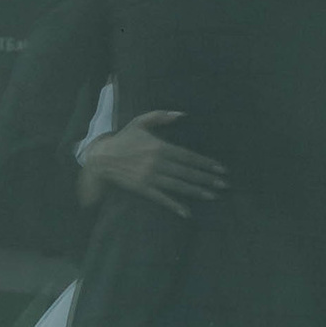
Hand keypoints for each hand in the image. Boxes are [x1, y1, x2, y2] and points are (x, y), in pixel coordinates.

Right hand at [80, 108, 226, 220]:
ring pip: (178, 185)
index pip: (188, 156)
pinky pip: (161, 198)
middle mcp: (157, 162)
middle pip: (187, 172)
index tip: (221, 168)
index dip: (206, 163)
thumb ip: (161, 116)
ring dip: (196, 191)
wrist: (101, 157)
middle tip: (224, 185)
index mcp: (160, 146)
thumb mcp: (140, 121)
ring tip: (213, 196)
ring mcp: (150, 177)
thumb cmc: (123, 138)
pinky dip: (175, 205)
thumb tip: (182, 114)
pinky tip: (187, 212)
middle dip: (207, 179)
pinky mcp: (142, 188)